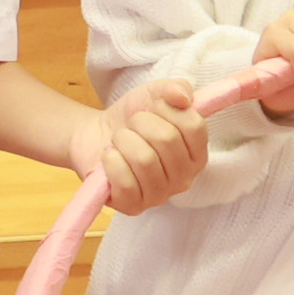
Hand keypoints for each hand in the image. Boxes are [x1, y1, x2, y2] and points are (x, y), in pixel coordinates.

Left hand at [89, 87, 212, 208]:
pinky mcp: (134, 206)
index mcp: (197, 153)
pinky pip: (126, 182)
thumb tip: (182, 97)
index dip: (168, 110)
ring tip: (119, 141)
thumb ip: (175, 88)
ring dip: (123, 140)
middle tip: (131, 126)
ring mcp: (161, 195)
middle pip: (167, 140)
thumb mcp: (155, 94)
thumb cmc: (132, 118)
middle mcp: (185, 178)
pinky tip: (109, 157)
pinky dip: (111, 161)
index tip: (153, 109)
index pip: (194, 126)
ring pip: (145, 160)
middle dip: (140, 123)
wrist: (96, 135)